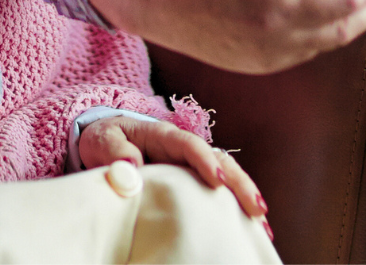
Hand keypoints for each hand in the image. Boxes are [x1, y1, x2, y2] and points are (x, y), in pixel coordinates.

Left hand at [78, 112, 268, 229]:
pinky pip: (219, 194)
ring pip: (227, 177)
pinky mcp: (193, 182)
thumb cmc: (106, 140)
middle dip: (240, 184)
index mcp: (165, 135)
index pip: (190, 145)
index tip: (217, 181)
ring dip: (246, 199)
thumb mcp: (102, 140)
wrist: (107, 143)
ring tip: (263, 226)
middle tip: (257, 209)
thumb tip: (131, 162)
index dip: (205, 161)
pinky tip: (251, 231)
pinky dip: (236, 210)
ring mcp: (193, 166)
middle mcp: (185, 150)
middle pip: (221, 161)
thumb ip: (115, 149)